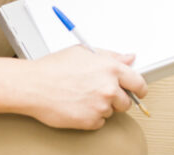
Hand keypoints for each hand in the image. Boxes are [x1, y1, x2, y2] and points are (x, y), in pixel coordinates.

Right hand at [25, 45, 147, 129]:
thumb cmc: (53, 68)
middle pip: (127, 101)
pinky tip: (77, 105)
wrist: (34, 86)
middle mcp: (109, 88)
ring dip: (102, 107)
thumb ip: (111, 56)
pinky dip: (91, 117)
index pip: (139, 83)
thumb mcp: (83, 52)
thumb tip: (129, 58)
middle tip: (100, 93)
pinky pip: (99, 122)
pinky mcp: (91, 121)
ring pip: (111, 112)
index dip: (139, 88)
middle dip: (117, 98)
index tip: (138, 91)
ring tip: (82, 96)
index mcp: (110, 68)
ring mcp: (101, 106)